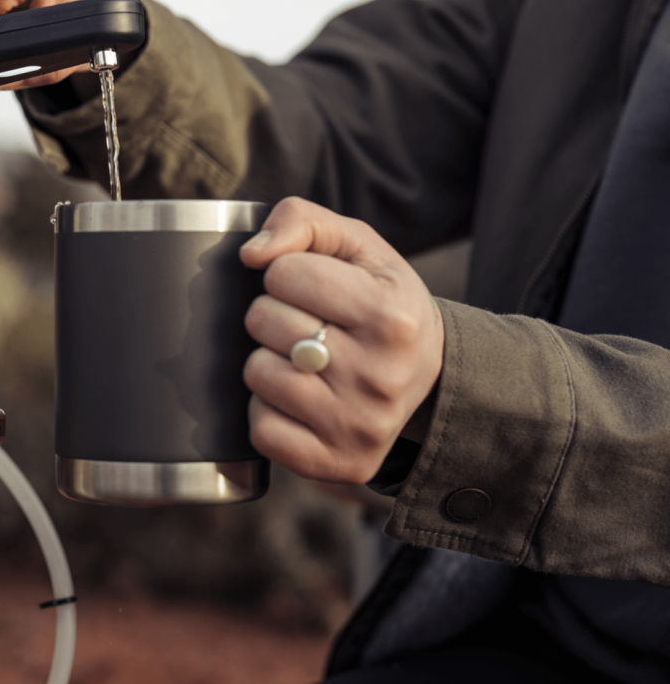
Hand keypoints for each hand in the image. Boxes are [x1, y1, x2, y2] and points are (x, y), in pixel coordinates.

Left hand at [238, 197, 443, 485]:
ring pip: (257, 374)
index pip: (283, 273)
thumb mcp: (358, 246)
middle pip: (263, 321)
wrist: (431, 377)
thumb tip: (252, 254)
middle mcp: (380, 374)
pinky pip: (261, 430)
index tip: (316, 289)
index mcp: (390, 314)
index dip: (287, 274)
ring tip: (307, 362)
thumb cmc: (381, 301)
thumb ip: (301, 220)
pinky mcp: (340, 463)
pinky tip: (302, 402)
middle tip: (311, 326)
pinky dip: (268, 412)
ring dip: (269, 361)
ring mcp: (360, 424)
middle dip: (274, 315)